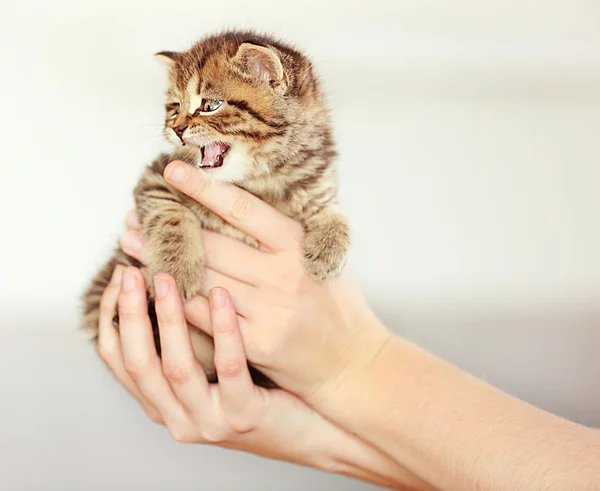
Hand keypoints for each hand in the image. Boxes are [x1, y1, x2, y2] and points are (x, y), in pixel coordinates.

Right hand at [96, 262, 433, 489]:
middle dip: (131, 312)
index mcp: (164, 402)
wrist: (313, 427)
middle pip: (138, 362)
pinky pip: (229, 368)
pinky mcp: (245, 415)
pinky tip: (223, 295)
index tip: (120, 273)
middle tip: (131, 266)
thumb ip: (186, 336)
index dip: (113, 314)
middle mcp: (178, 417)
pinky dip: (223, 330)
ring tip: (169, 274)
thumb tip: (166, 274)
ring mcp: (211, 420)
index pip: (119, 358)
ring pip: (176, 366)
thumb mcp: (211, 366)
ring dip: (168, 317)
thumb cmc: (261, 385)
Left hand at [120, 161, 390, 400]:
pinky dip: (176, 299)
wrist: (352, 361)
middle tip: (134, 214)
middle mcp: (284, 274)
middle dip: (169, 229)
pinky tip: (154, 284)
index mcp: (299, 245)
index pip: (243, 209)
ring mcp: (270, 311)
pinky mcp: (257, 343)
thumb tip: (236, 201)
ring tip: (131, 243)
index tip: (172, 172)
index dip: (204, 188)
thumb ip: (285, 232)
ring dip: (161, 260)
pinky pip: (204, 316)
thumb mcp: (322, 255)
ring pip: (202, 278)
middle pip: (213, 244)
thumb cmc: (335, 301)